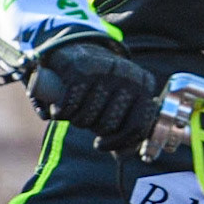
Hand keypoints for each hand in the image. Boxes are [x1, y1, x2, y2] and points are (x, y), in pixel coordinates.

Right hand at [26, 40, 157, 150]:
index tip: (103, 144)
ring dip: (76, 120)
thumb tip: (125, 155)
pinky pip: (70, 105)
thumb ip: (125, 130)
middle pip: (109, 124)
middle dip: (94, 128)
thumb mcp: (119, 103)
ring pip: (88, 116)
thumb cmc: (100, 85)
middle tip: (87, 121)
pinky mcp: (79, 67)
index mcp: (144, 84)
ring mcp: (104, 69)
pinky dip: (61, 112)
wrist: (75, 48)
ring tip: (75, 112)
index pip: (137, 125)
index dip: (119, 142)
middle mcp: (128, 74)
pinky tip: (60, 109)